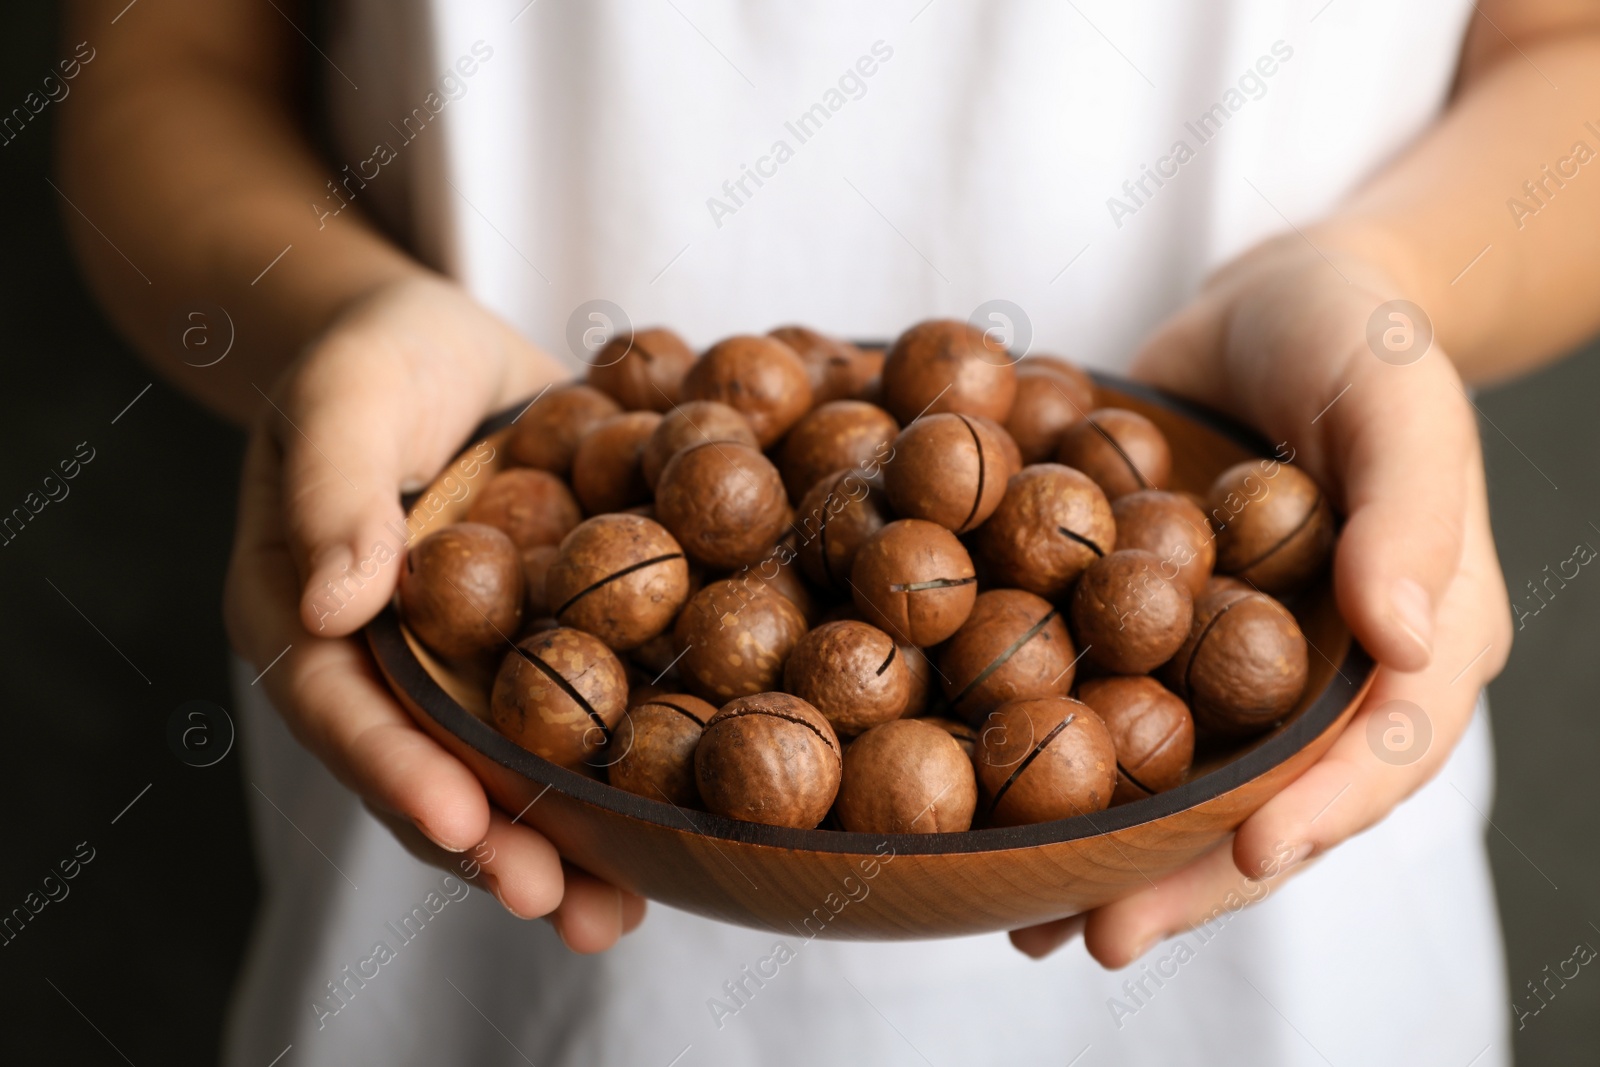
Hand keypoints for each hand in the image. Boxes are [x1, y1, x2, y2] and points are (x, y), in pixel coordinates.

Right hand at [223, 274, 645, 950]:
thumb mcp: (345, 398)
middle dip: (488, 849)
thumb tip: (330, 603)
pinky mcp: (544, 650)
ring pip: (507, 773)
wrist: (447, 348)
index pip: (339, 709)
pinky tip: (679, 830)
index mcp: (306, 621)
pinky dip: (621, 776)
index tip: (457, 821)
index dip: (393, 771)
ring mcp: (469, 671)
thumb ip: (333, 489)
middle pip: (427, 773)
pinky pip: (578, 720)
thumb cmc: (373, 358)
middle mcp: (388, 670)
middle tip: (550, 906)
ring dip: (561, 848)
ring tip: (615, 916)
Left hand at [1010, 233, 1511, 963]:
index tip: (1250, 852)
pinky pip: (1110, 710)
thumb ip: (1407, 512)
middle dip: (1189, 878)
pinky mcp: (1154, 635)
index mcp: (1417, 644)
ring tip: (1031, 922)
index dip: (1323, 810)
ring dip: (1109, 857)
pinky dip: (1057, 765)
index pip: (1385, 749)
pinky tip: (989, 824)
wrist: (1276, 302)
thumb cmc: (1362, 338)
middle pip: (1269, 801)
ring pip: (1180, 782)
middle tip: (1106, 938)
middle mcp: (1321, 680)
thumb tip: (1407, 639)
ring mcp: (1234, 667)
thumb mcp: (1398, 399)